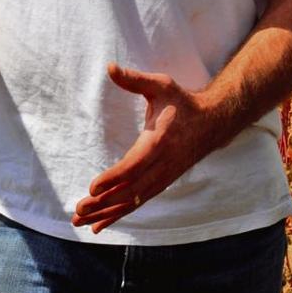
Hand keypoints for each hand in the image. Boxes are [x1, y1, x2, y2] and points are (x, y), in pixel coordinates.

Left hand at [72, 64, 216, 233]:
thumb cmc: (182, 103)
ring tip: (81, 221)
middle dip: (104, 202)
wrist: (213, 123)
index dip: (114, 178)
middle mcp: (163, 165)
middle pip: (130, 190)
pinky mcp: (162, 183)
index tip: (93, 187)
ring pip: (133, 201)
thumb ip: (135, 80)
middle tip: (78, 210)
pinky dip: (119, 214)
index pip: (134, 165)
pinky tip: (99, 224)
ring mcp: (163, 177)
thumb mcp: (161, 85)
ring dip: (107, 213)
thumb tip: (110, 68)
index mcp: (160, 141)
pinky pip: (138, 202)